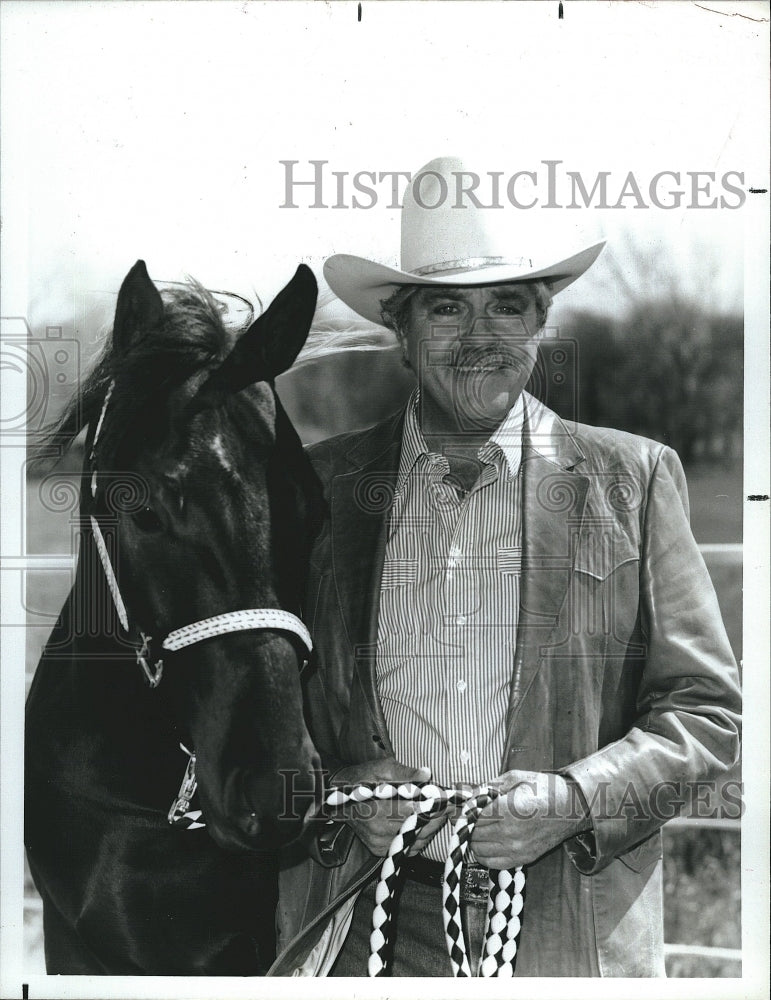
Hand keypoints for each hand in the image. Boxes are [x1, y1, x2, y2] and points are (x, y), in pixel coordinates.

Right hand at [329, 758, 448, 856]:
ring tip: (436, 812)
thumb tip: (426, 774)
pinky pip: (409, 847)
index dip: (437, 805)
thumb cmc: (362, 779)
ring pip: (418, 840)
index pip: (418, 812)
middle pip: (421, 828)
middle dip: (437, 816)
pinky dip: (419, 836)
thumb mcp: (382, 768)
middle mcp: (380, 831)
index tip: (449, 798)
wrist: (338, 799)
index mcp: (380, 809)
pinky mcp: (381, 851)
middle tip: (448, 805)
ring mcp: (380, 844)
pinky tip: (421, 823)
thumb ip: (405, 772)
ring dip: (431, 827)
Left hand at [471, 770, 589, 869]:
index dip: (463, 811)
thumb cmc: (544, 789)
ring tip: (477, 827)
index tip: (459, 807)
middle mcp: (511, 833)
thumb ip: (488, 787)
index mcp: (508, 810)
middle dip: (467, 823)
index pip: (473, 816)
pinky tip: (486, 841)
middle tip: (466, 815)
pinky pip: (491, 862)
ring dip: (473, 838)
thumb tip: (466, 793)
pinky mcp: (523, 859)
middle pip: (473, 833)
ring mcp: (517, 849)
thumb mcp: (515, 778)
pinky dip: (483, 853)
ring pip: (478, 849)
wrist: (571, 808)